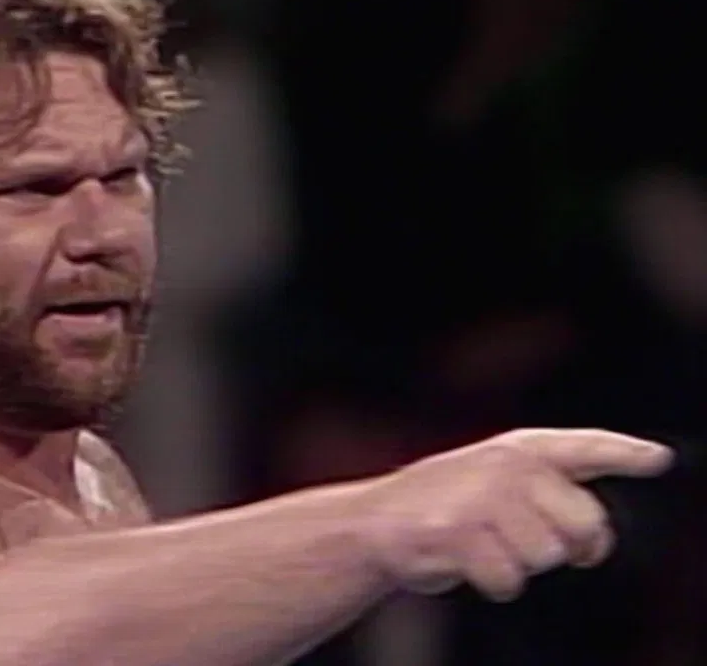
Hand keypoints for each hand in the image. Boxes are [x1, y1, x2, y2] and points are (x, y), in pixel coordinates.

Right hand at [353, 428, 673, 601]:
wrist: (371, 522)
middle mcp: (505, 466)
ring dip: (519, 565)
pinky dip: (492, 582)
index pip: (583, 446)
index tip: (657, 458)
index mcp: (517, 449)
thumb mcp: (491, 479)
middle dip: (566, 546)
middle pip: (585, 524)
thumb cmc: (441, 507)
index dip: (624, 452)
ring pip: (547, 557)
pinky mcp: (460, 533)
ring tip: (482, 547)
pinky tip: (465, 563)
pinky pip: (510, 580)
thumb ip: (546, 491)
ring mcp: (482, 497)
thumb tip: (597, 540)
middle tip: (527, 543)